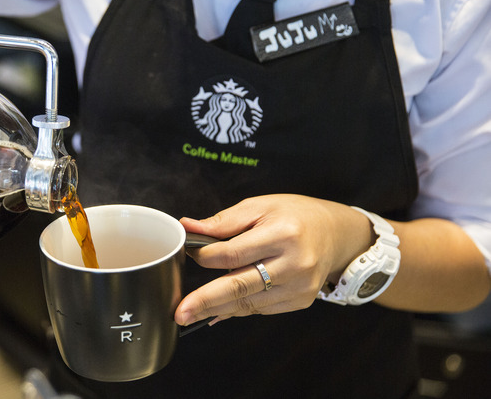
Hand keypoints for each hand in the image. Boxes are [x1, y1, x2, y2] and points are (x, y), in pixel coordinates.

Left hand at [174, 194, 373, 324]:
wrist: (337, 234)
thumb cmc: (295, 215)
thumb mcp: (261, 206)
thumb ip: (224, 221)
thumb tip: (189, 227)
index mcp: (282, 234)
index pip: (233, 253)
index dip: (205, 257)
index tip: (189, 256)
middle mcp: (294, 264)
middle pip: (239, 286)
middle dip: (205, 300)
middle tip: (180, 312)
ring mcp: (299, 287)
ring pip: (248, 303)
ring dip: (217, 309)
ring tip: (191, 312)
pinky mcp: (300, 301)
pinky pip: (261, 309)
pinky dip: (238, 309)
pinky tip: (219, 310)